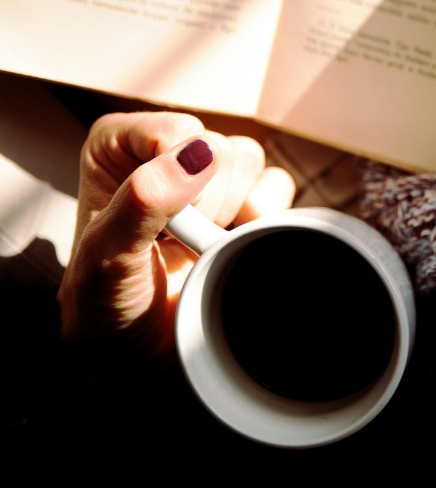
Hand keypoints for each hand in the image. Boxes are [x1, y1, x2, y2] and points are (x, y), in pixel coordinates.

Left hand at [57, 112, 294, 360]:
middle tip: (176, 242)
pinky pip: (278, 183)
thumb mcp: (106, 258)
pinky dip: (263, 218)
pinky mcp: (245, 197)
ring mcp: (209, 175)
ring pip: (249, 161)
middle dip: (204, 204)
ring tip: (200, 244)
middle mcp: (164, 151)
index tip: (158, 224)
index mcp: (117, 147)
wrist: (140, 355)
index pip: (172, 131)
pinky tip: (231, 242)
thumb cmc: (106, 306)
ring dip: (232, 212)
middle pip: (217, 147)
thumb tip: (198, 153)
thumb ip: (142, 202)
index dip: (176, 179)